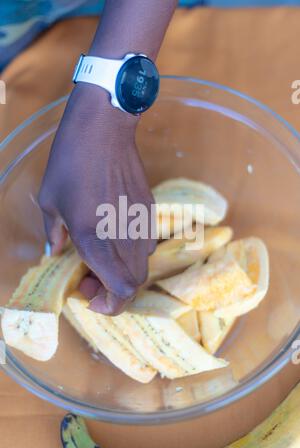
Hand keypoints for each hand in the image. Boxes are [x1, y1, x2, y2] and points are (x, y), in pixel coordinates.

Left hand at [38, 83, 155, 314]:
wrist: (104, 130)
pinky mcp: (150, 211)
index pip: (121, 292)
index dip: (108, 304)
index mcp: (94, 240)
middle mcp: (123, 237)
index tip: (89, 295)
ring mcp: (141, 224)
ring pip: (143, 266)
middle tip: (90, 276)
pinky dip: (132, 252)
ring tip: (102, 256)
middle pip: (134, 285)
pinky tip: (115, 234)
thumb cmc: (70, 163)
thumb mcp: (50, 202)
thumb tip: (54, 253)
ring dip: (123, 272)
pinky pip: (147, 244)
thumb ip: (54, 235)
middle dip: (112, 292)